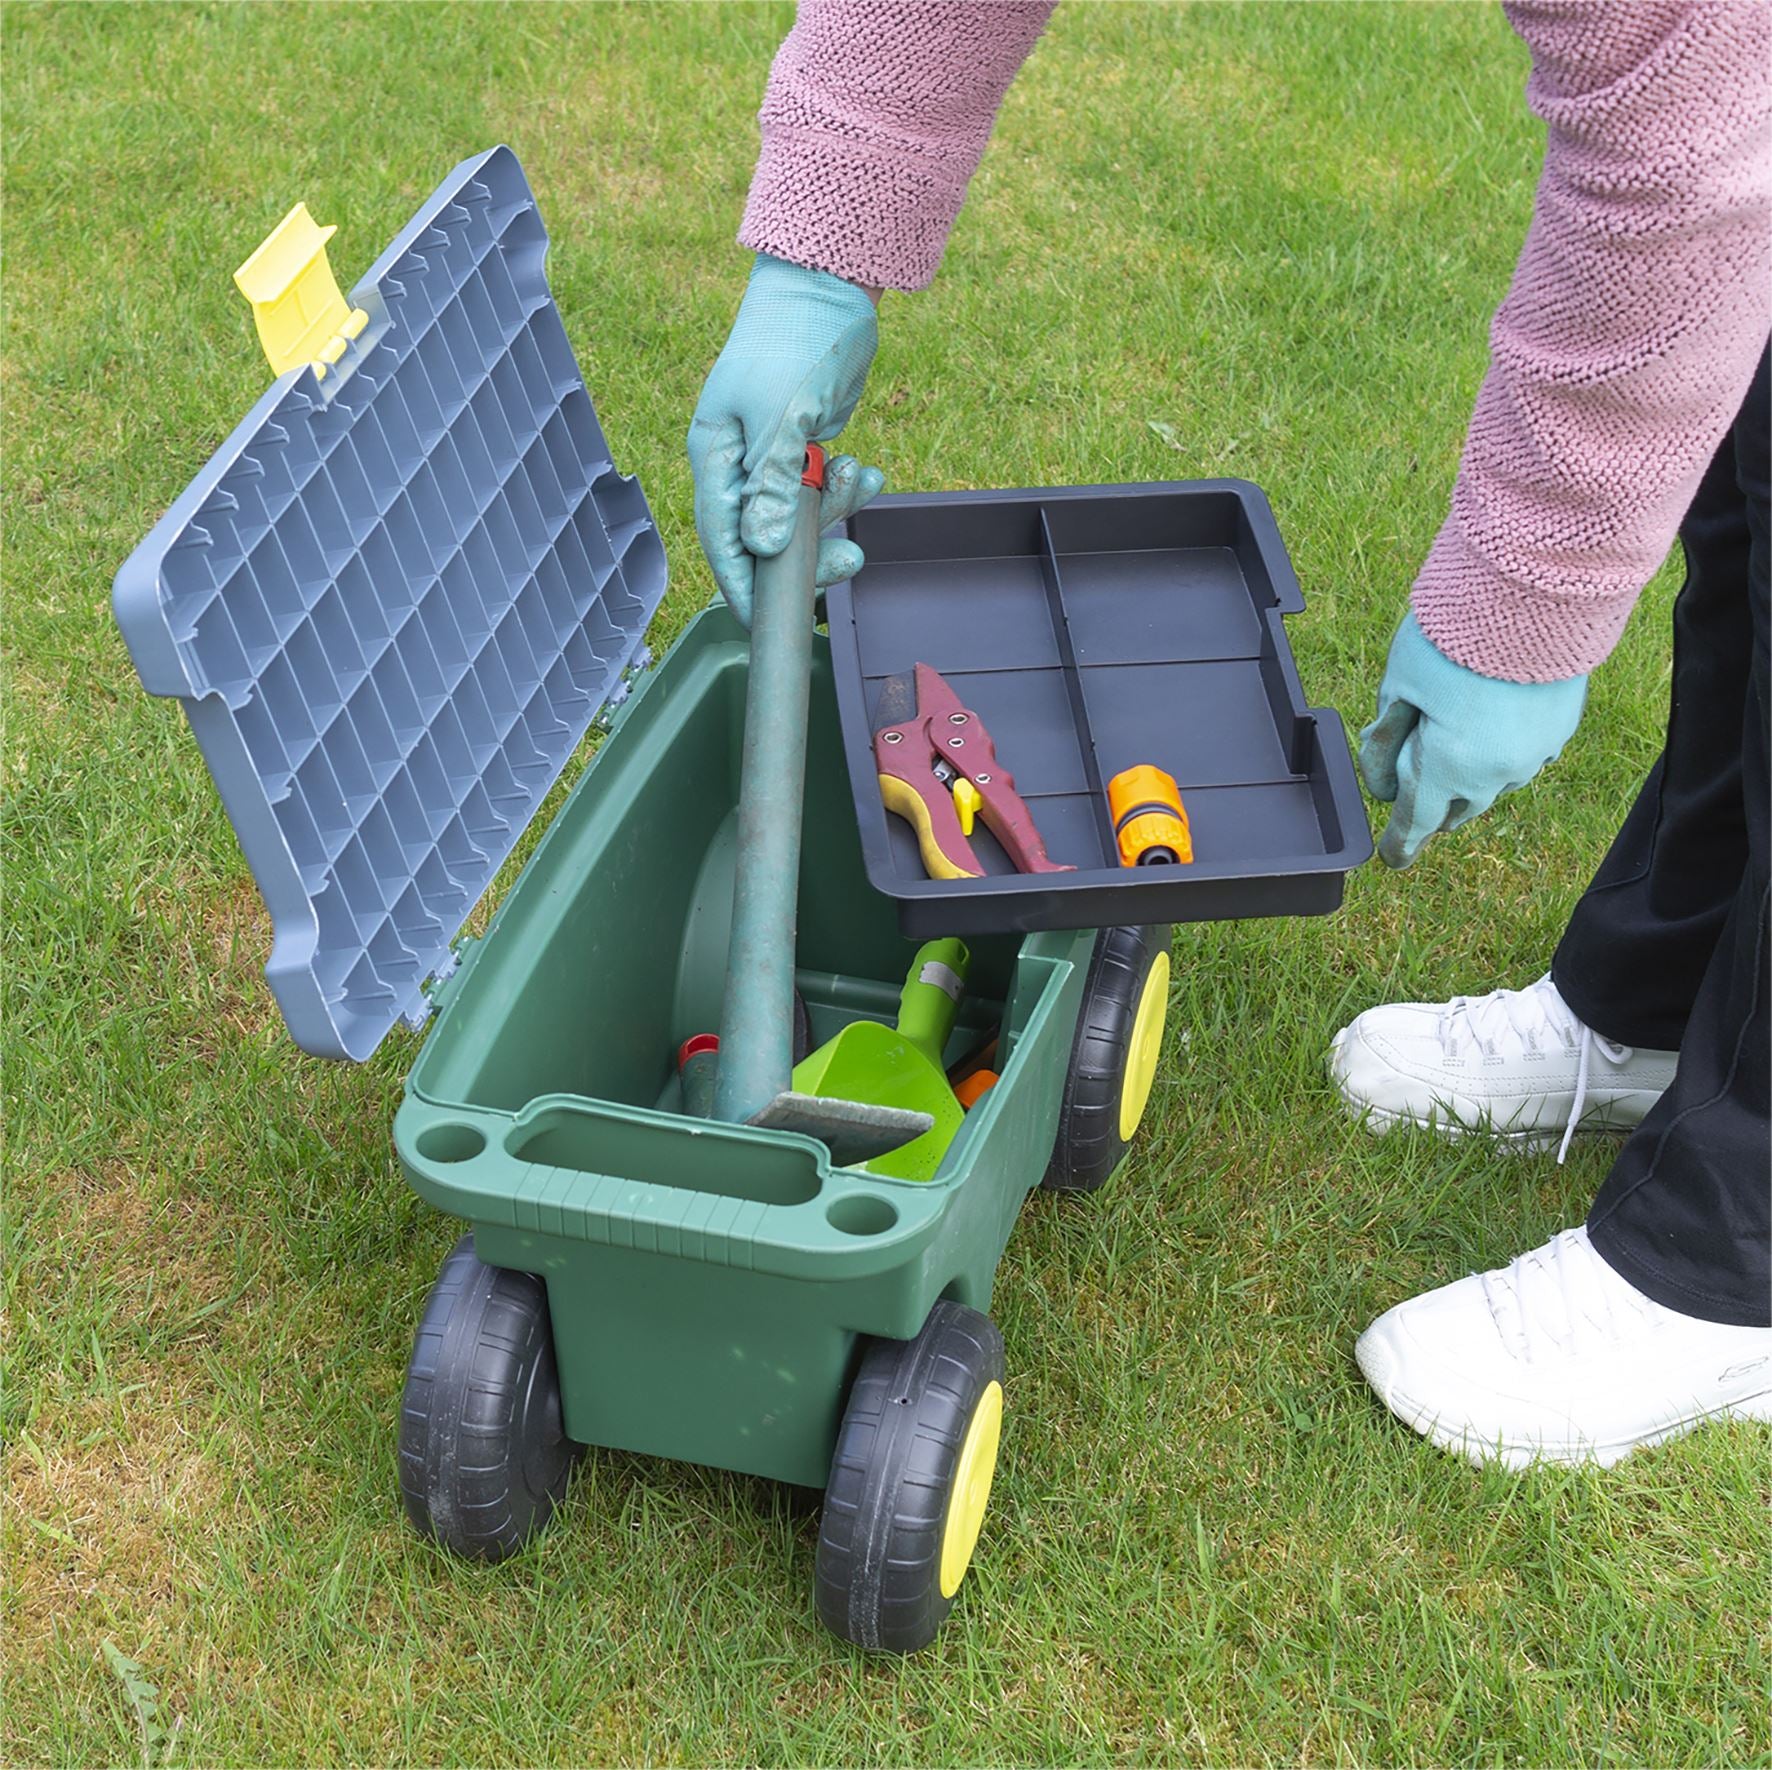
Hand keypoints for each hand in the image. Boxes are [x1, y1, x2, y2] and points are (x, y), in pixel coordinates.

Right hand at [688, 254, 883, 625]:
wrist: (828, 286)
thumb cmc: (794, 344)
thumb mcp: (784, 420)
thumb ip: (774, 489)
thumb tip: (765, 550)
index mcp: (715, 457)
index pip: (722, 539)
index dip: (744, 585)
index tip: (770, 621)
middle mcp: (738, 463)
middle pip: (765, 536)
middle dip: (808, 554)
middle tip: (850, 561)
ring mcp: (772, 456)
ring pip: (800, 516)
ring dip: (836, 512)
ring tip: (864, 480)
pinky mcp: (803, 447)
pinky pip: (823, 489)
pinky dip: (848, 488)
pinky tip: (868, 472)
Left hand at [1359, 611, 1587, 868]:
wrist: (1536, 592)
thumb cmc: (1455, 635)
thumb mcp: (1398, 685)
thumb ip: (1385, 741)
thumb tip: (1383, 785)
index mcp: (1448, 768)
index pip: (1416, 822)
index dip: (1399, 844)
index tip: (1391, 858)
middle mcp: (1496, 773)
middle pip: (1456, 809)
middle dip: (1432, 805)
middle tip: (1411, 785)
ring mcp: (1535, 754)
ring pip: (1493, 787)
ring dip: (1469, 780)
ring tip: (1451, 749)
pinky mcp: (1560, 730)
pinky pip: (1523, 759)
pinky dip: (1500, 754)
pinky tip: (1489, 728)